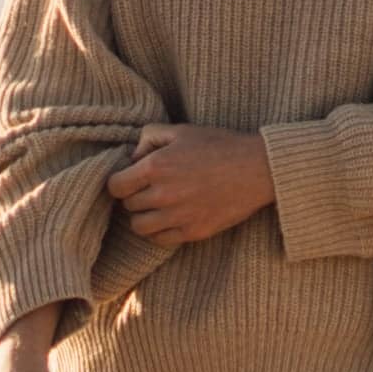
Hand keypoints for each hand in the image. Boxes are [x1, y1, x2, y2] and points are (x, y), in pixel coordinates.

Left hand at [108, 126, 277, 255]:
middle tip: (149, 189)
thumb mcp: (182, 130)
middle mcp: (163, 194)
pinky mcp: (193, 232)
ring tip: (156, 207)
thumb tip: (133, 157)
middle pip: (127, 206)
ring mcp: (178, 216)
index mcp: (155, 167)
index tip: (129, 180)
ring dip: (143, 217)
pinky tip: (170, 218)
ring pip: (139, 227)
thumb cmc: (220, 145)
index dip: (119, 182)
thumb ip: (149, 137)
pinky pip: (160, 240)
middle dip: (134, 197)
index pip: (115, 186)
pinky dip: (159, 231)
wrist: (257, 169)